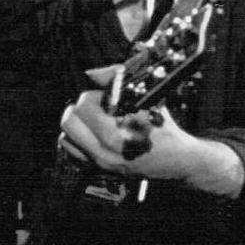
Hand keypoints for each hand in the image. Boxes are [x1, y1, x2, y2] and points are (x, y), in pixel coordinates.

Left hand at [58, 65, 244, 195]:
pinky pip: (71, 153)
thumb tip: (92, 73)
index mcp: (116, 134)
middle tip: (94, 105)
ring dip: (75, 124)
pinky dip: (75, 141)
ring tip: (91, 119)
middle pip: (69, 121)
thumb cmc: (164, 130)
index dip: (93, 94)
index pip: (84, 105)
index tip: (104, 95)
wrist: (178, 161)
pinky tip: (90, 134)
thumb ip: (119, 84)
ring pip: (65, 137)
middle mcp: (104, 151)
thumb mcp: (147, 101)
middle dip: (79, 107)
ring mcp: (99, 164)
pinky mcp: (99, 171)